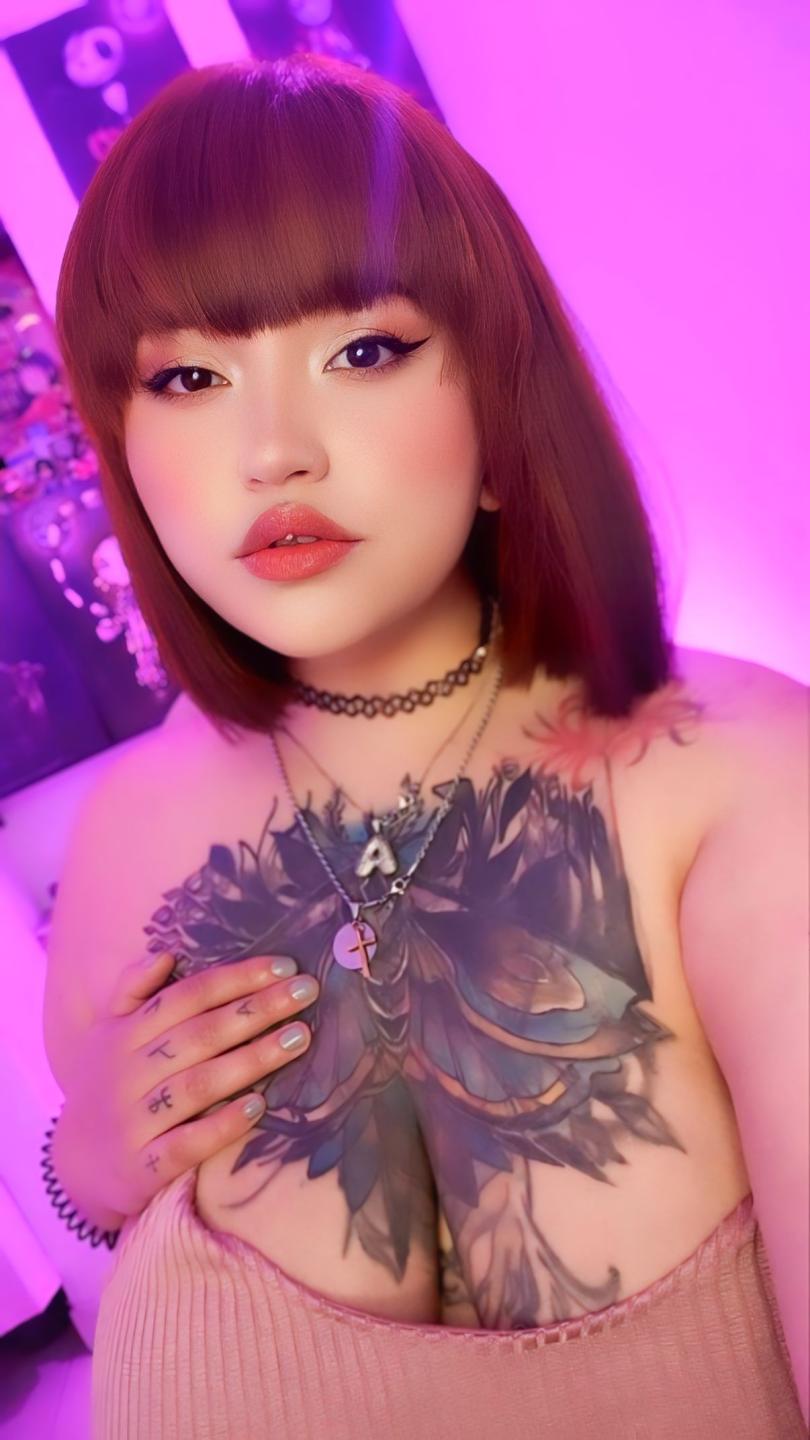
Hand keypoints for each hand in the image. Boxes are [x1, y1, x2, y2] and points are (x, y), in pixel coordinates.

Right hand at [59, 949, 318, 1219]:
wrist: (73, 1165)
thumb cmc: (109, 1086)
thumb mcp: (109, 1033)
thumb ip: (134, 990)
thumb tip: (166, 954)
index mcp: (127, 1033)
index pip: (188, 996)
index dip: (237, 978)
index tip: (285, 966)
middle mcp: (129, 1071)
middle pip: (201, 1033)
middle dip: (257, 1009)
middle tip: (306, 992)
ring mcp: (135, 1119)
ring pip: (199, 1084)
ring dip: (252, 1059)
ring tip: (299, 1039)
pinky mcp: (143, 1166)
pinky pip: (187, 1143)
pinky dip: (222, 1124)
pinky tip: (258, 1106)